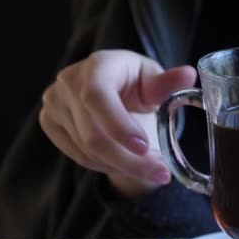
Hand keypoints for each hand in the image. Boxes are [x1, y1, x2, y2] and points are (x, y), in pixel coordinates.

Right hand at [39, 50, 196, 197]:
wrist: (111, 87)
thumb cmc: (136, 82)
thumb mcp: (154, 80)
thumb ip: (168, 82)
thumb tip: (189, 75)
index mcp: (97, 65)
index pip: (97, 97)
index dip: (118, 125)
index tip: (145, 147)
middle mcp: (68, 81)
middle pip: (94, 134)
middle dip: (131, 160)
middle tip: (161, 173)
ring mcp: (54, 102)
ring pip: (88, 151)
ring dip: (123, 165)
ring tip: (150, 166)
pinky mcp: (49, 121)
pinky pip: (78, 156)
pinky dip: (105, 165)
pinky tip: (124, 160)